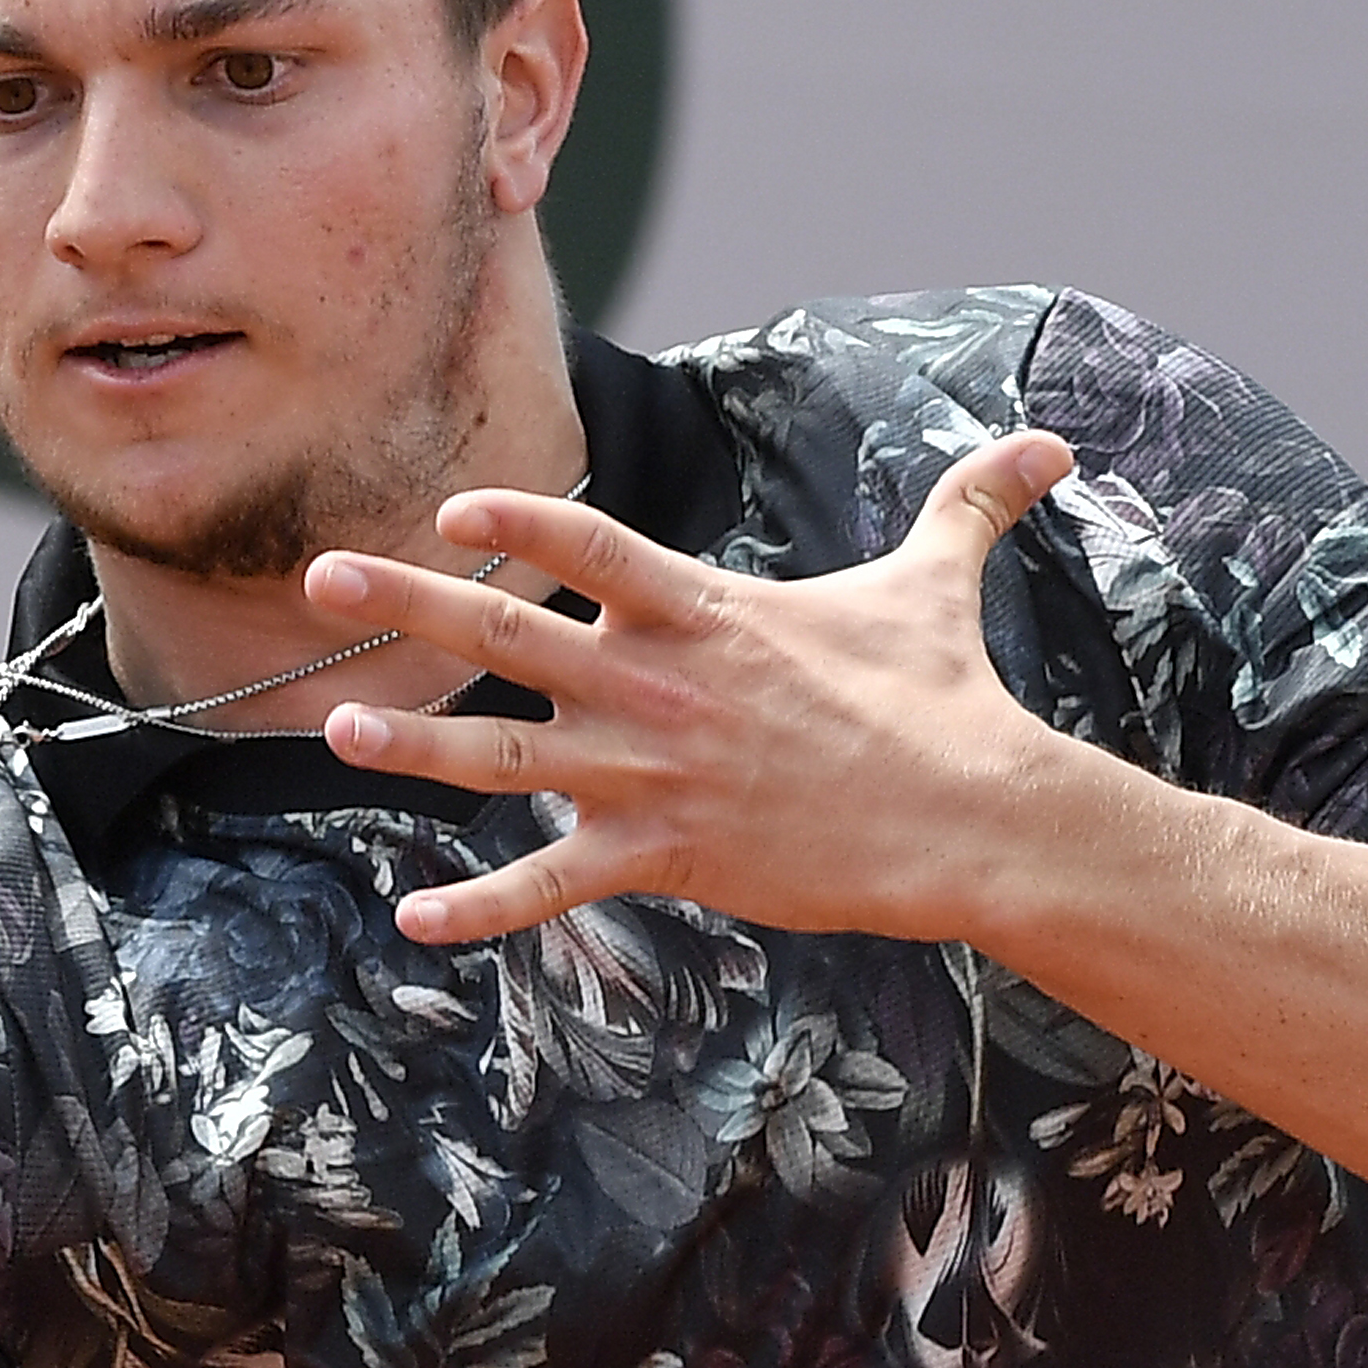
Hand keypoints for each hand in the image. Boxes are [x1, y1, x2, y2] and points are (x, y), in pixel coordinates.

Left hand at [306, 430, 1089, 944]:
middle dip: (405, 603)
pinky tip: (414, 922)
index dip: (515, 522)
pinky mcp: (665, 855)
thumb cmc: (945, 701)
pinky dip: (483, 910)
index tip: (450, 508)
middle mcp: (657, 684)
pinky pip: (553, 885)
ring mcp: (651, 772)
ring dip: (412, 744)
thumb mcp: (937, 587)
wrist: (973, 819)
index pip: (587, 542)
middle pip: (507, 633)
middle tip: (318, 577)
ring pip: (503, 754)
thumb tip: (1048, 444)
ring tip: (333, 729)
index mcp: (703, 610)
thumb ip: (967, 507)